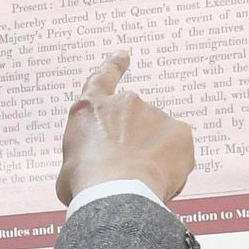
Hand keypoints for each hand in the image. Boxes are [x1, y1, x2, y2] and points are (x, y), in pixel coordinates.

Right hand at [55, 51, 195, 206]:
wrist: (114, 193)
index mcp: (90, 109)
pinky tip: (159, 183)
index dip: (114, 65)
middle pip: (134, 121)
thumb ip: (86, 159)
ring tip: (139, 184)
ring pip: (157, 139)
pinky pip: (178, 152)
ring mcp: (154, 114)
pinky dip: (172, 167)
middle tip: (126, 174)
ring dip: (152, 157)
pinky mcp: (180, 132)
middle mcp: (124, 102)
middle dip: (133, 144)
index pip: (102, 78)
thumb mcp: (69, 169)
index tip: (124, 55)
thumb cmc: (85, 186)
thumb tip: (94, 169)